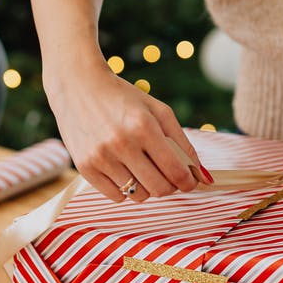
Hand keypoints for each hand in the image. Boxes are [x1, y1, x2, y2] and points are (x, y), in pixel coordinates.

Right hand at [45, 65, 212, 202]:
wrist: (78, 86)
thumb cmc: (123, 98)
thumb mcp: (158, 112)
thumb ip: (183, 144)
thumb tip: (204, 179)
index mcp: (144, 127)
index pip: (176, 172)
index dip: (188, 182)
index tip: (189, 182)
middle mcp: (122, 144)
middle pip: (159, 189)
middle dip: (170, 186)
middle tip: (167, 175)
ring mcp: (101, 157)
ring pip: (138, 196)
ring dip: (146, 187)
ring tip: (140, 167)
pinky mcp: (85, 167)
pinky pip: (116, 197)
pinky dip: (124, 189)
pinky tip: (122, 169)